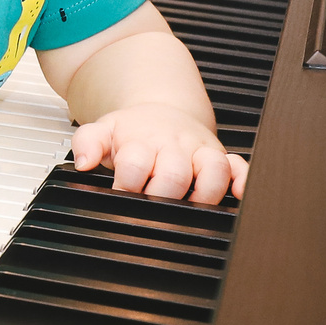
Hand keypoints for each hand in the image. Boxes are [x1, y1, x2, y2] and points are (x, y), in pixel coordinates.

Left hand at [70, 103, 245, 203]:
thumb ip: (87, 143)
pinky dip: (242, 181)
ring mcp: (200, 151)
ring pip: (212, 171)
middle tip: (149, 213)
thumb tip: (83, 163)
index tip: (119, 199)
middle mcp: (174, 146)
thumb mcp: (102, 130)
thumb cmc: (131, 130)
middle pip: (174, 174)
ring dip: (203, 194)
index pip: (136, 163)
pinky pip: (239, 168)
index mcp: (143, 140)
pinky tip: (239, 195)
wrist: (159, 111)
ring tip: (188, 210)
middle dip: (161, 197)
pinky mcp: (221, 158)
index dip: (127, 185)